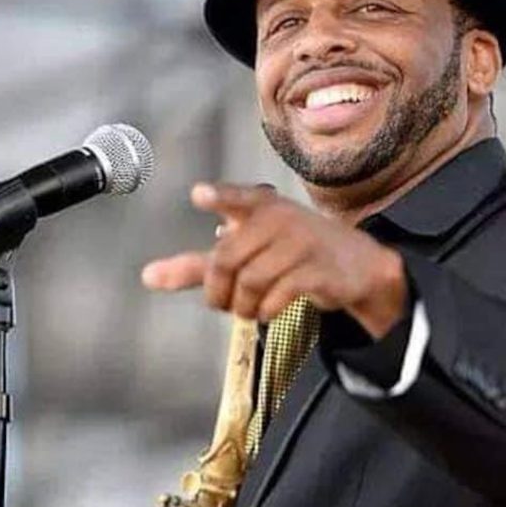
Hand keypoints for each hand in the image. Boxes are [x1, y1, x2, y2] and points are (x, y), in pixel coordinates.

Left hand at [142, 183, 407, 338]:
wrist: (357, 265)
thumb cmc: (292, 253)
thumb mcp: (247, 250)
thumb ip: (198, 264)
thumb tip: (148, 277)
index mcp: (260, 207)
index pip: (238, 198)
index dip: (219, 197)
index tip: (199, 195)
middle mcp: (280, 220)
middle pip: (227, 259)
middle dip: (217, 290)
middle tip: (222, 303)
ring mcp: (302, 244)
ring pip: (251, 282)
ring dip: (242, 306)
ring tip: (248, 308)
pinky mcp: (318, 272)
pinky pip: (277, 297)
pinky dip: (265, 311)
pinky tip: (269, 310)